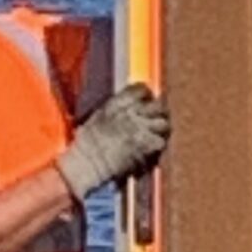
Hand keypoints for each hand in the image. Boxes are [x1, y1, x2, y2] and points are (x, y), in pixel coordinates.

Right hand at [56, 84, 171, 198]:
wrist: (88, 162)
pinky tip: (151, 151)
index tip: (147, 103)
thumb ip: (113, 110)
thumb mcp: (97, 118)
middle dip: (160, 113)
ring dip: (161, 130)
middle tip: (156, 121)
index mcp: (117, 103)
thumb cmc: (87, 144)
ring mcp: (140, 127)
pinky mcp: (145, 144)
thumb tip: (125, 110)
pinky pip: (161, 142)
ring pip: (163, 123)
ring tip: (155, 137)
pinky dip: (157, 147)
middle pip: (158, 105)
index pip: (141, 89)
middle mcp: (131, 111)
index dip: (147, 96)